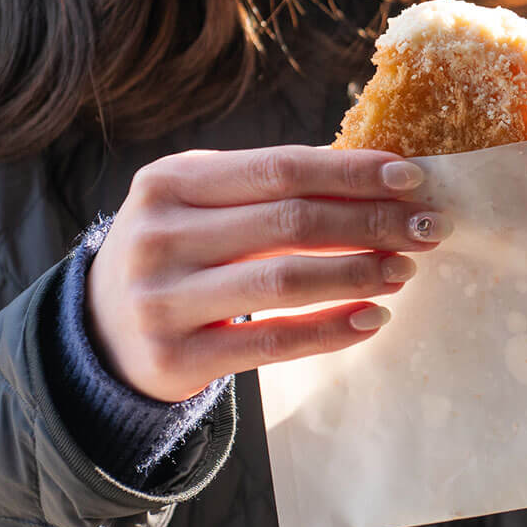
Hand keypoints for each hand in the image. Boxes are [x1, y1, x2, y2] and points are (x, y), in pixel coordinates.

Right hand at [87, 146, 448, 400]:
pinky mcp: (177, 359)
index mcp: (170, 181)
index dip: (351, 171)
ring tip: (405, 268)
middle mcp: (160, 235)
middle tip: (428, 227)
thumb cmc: (174, 251)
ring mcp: (163, 300)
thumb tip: (378, 178)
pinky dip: (332, 330)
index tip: (411, 177)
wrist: (98, 333)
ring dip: (359, 271)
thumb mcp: (198, 204)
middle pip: (290, 221)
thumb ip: (267, 188)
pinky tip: (374, 318)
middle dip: (370, 221)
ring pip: (286, 280)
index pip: (280, 168)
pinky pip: (273, 342)